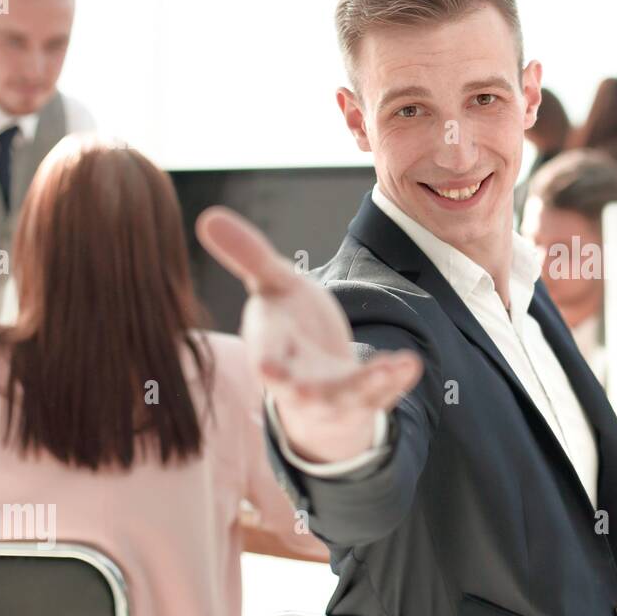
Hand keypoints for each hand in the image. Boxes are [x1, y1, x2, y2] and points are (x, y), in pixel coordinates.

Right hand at [195, 206, 421, 461]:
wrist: (316, 374)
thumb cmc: (289, 323)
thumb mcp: (273, 285)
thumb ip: (247, 255)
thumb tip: (206, 216)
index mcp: (270, 346)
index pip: (265, 354)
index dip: (266, 361)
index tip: (267, 368)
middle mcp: (296, 378)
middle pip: (299, 390)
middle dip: (304, 392)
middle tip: (307, 393)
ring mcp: (331, 394)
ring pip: (346, 396)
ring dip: (365, 385)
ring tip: (388, 370)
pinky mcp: (362, 399)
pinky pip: (380, 394)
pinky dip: (395, 380)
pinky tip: (410, 363)